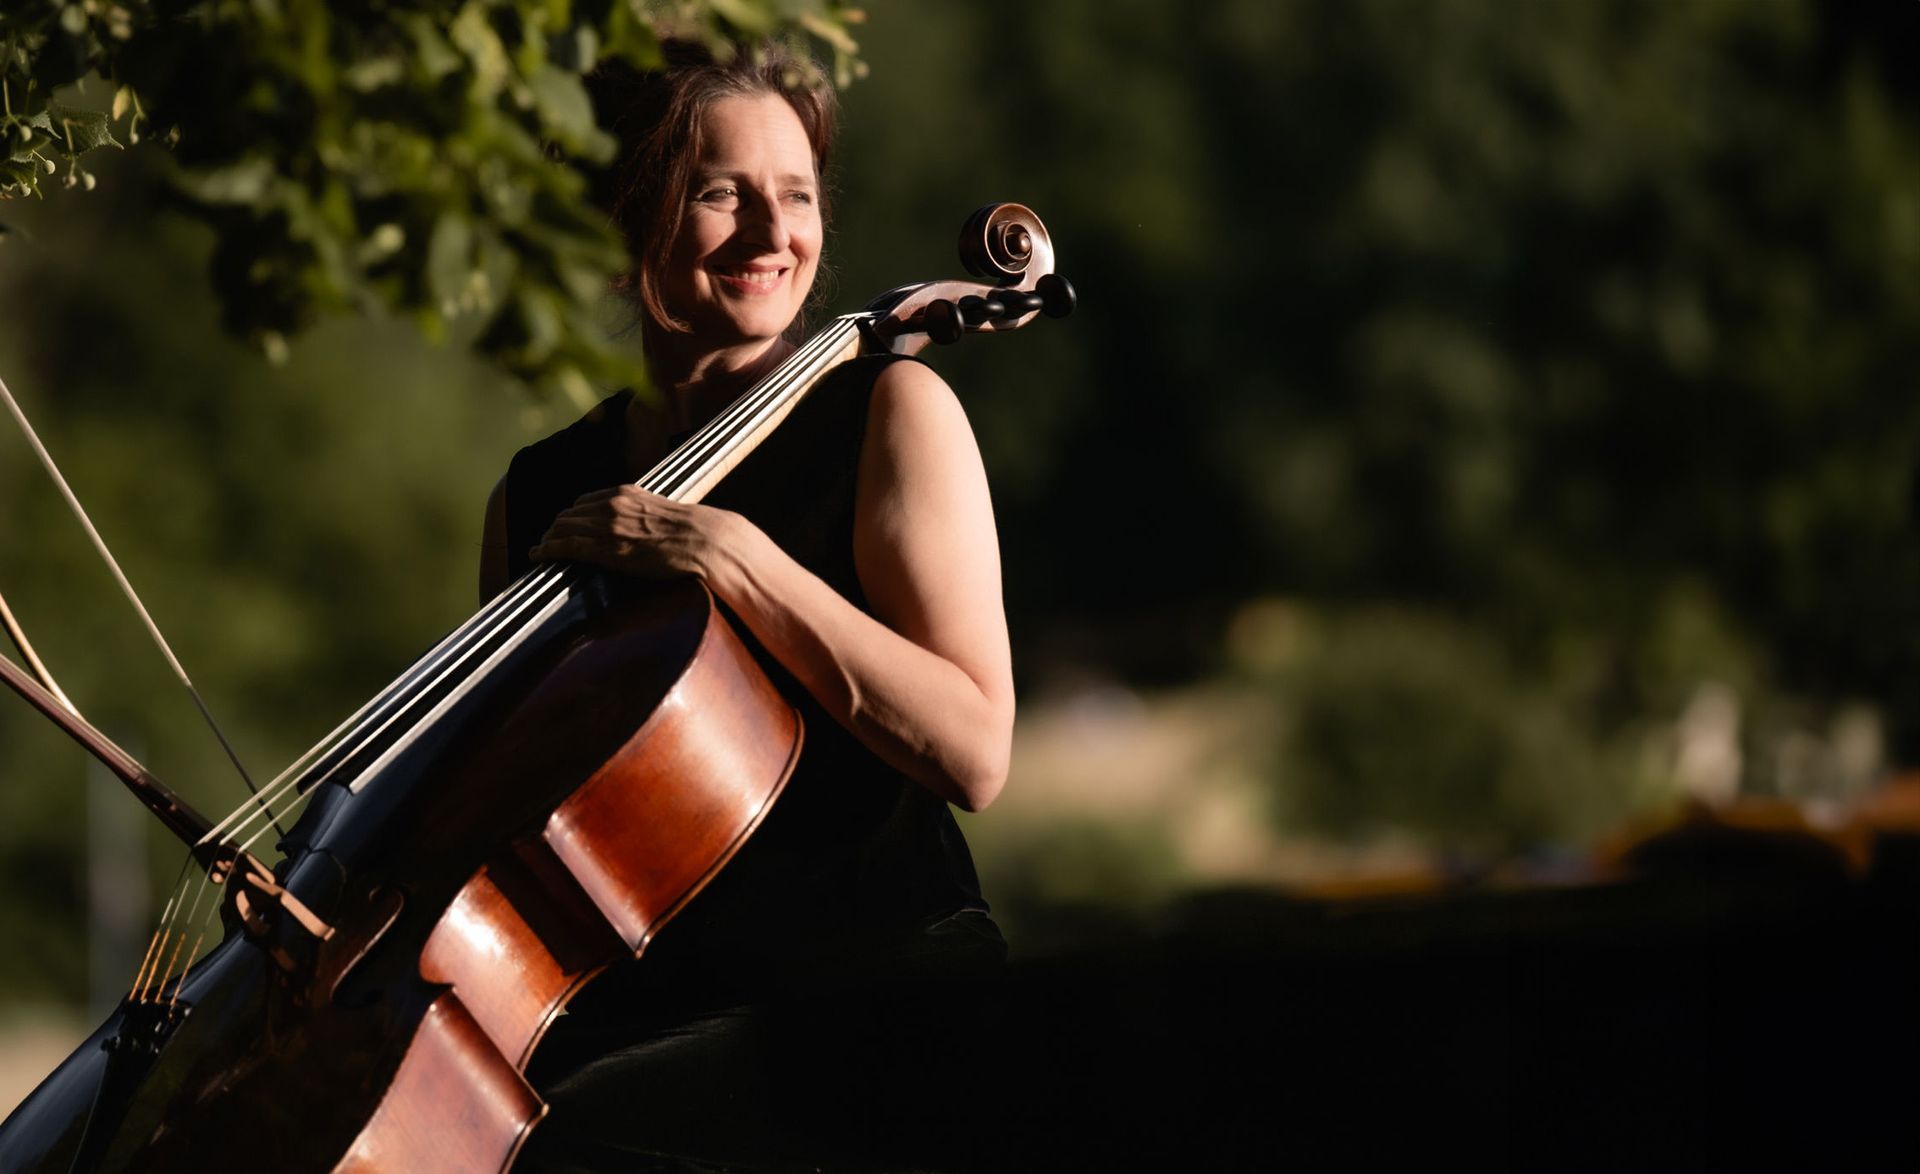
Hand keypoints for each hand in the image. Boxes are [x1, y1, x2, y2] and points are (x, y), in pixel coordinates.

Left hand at [531, 485, 740, 581]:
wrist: (707, 542)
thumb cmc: (696, 532)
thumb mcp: (665, 512)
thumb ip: (648, 515)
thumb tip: (650, 528)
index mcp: (627, 493)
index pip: (586, 501)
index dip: (572, 515)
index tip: (567, 525)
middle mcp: (612, 505)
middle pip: (569, 514)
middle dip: (556, 527)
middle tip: (548, 539)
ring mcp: (608, 526)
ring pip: (562, 528)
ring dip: (547, 538)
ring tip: (540, 549)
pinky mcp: (607, 549)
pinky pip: (566, 547)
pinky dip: (547, 549)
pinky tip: (537, 555)